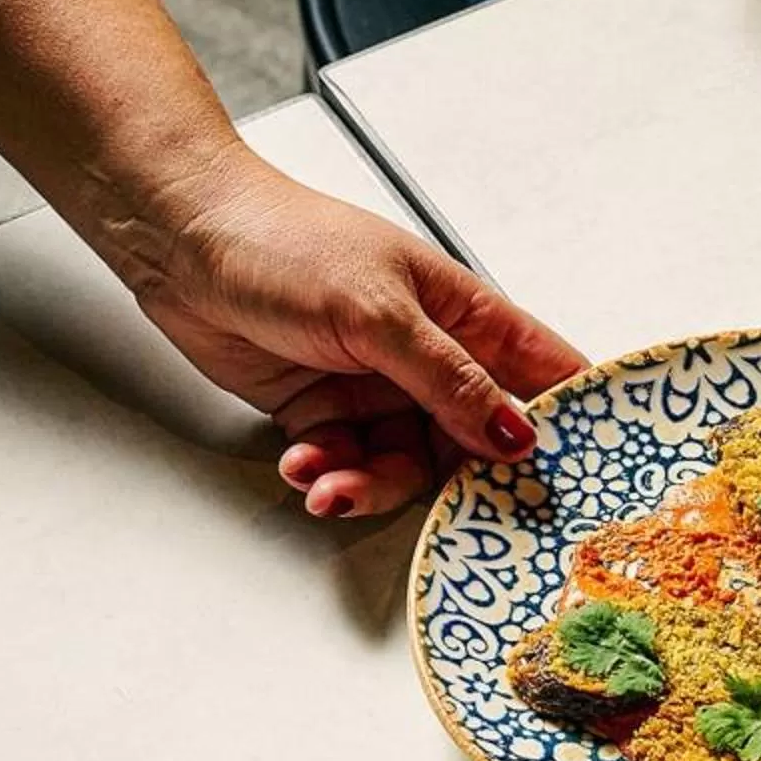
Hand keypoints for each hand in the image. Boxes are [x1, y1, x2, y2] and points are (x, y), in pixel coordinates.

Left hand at [132, 152, 584, 518]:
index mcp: (463, 313)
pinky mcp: (325, 410)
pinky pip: (348, 464)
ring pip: (405, 465)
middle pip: (472, 443)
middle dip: (452, 484)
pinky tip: (302, 463)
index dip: (568, 424)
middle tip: (441, 519)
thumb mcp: (379, 313)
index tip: (576, 478)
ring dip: (369, 484)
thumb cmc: (284, 242)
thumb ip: (448, 379)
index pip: (541, 373)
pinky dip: (327, 474)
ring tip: (330, 484)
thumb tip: (512, 434)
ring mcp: (376, 386)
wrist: (183, 241)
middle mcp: (428, 355)